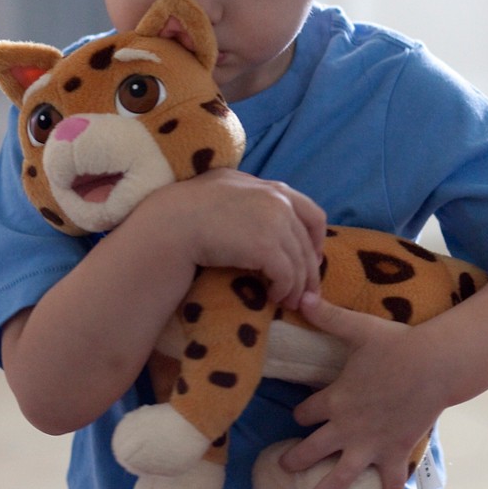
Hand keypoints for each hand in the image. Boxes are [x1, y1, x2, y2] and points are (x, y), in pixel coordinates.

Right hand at [149, 169, 325, 308]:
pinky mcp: (266, 246)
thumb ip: (248, 196)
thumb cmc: (188, 210)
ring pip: (300, 261)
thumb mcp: (224, 189)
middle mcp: (277, 200)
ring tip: (290, 302)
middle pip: (307, 241)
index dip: (316, 240)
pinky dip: (285, 289)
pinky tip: (275, 296)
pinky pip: (287, 275)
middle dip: (310, 270)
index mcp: (270, 187)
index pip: (310, 212)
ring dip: (298, 286)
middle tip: (307, 292)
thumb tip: (260, 213)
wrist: (172, 223)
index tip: (312, 259)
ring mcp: (274, 221)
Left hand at [279, 293, 448, 488]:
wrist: (435, 365)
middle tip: (285, 466)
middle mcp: (346, 427)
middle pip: (311, 450)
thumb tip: (303, 294)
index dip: (301, 414)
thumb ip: (329, 315)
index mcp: (334, 399)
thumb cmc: (397, 345)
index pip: (305, 413)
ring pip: (339, 477)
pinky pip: (390, 485)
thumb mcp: (359, 328)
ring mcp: (370, 444)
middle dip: (295, 459)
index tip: (301, 416)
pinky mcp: (394, 453)